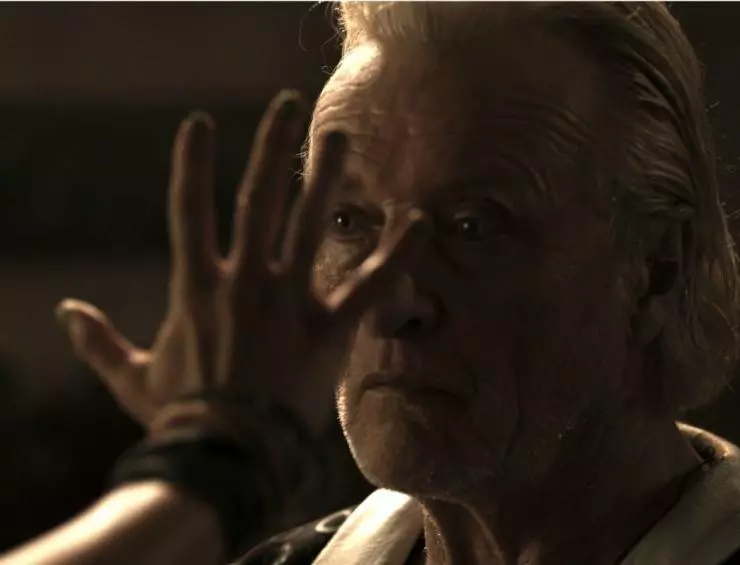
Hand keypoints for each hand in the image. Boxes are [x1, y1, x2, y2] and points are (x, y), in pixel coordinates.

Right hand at [56, 90, 427, 434]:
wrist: (226, 458)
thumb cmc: (178, 419)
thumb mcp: (130, 379)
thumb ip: (98, 343)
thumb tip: (65, 313)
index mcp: (195, 288)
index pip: (188, 209)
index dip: (191, 163)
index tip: (200, 123)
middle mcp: (244, 281)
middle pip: (257, 198)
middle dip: (272, 147)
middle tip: (289, 105)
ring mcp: (287, 302)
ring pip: (308, 225)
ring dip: (323, 177)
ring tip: (339, 137)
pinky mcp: (326, 330)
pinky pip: (368, 286)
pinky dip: (396, 254)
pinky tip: (418, 221)